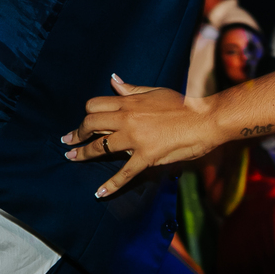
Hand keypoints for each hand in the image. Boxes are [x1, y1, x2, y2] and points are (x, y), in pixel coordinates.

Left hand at [62, 74, 219, 197]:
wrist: (205, 119)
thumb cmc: (184, 105)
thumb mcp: (156, 92)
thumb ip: (132, 89)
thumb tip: (113, 80)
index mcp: (130, 102)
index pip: (95, 105)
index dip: (85, 115)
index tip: (80, 123)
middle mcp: (128, 118)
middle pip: (91, 124)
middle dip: (77, 134)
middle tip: (68, 142)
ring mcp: (136, 138)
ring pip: (100, 147)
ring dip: (83, 154)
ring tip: (73, 158)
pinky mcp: (146, 156)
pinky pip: (124, 173)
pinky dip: (110, 185)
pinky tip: (99, 193)